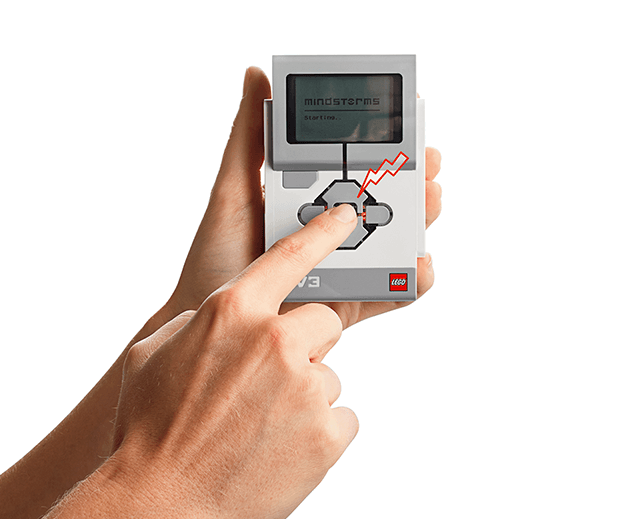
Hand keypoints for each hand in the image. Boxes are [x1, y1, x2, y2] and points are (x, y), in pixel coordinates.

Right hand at [108, 204, 361, 518]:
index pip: (292, 256)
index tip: (347, 217)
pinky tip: (279, 452)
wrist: (160, 505)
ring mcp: (307, 389)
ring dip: (303, 398)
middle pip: (323, 323)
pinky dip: (317, 435)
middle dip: (303, 347)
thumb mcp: (153, 355)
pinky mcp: (328, 435)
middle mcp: (275, 342)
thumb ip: (197, 324)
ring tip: (258, 430)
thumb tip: (219, 317)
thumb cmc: (148, 429)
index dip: (324, 232)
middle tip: (267, 385)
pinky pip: (340, 419)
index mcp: (232, 312)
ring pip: (328, 378)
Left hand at [166, 67, 442, 328]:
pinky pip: (391, 292)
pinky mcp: (349, 306)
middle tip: (427, 160)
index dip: (387, 140)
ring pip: (397, 239)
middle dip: (415, 175)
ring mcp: (346, 267)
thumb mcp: (231, 192)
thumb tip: (255, 74)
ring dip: (421, 217)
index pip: (357, 163)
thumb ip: (248, 139)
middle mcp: (333, 229)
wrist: (210, 324)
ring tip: (427, 200)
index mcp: (309, 197)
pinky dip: (413, 280)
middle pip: (387, 197)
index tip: (409, 114)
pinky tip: (417, 262)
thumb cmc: (215, 258)